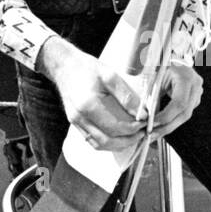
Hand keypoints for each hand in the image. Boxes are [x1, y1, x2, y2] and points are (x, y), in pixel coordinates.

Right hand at [38, 35, 144, 152]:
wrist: (64, 66)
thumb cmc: (86, 68)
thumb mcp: (110, 75)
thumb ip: (126, 96)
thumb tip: (142, 114)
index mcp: (88, 105)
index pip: (114, 127)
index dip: (133, 128)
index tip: (146, 122)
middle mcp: (79, 117)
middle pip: (107, 141)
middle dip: (129, 140)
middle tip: (144, 132)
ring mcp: (75, 122)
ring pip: (99, 145)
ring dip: (119, 145)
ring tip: (135, 136)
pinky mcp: (75, 123)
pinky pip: (92, 141)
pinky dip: (108, 143)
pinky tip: (120, 137)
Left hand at [148, 62, 202, 137]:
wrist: (171, 58)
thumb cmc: (160, 66)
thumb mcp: (152, 79)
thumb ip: (149, 97)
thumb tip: (143, 118)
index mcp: (186, 77)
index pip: (178, 103)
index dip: (165, 116)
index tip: (151, 124)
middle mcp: (196, 85)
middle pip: (184, 113)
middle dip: (166, 126)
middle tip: (151, 135)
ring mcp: (198, 92)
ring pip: (185, 115)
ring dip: (169, 126)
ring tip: (154, 133)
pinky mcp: (195, 97)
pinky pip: (185, 112)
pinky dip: (173, 120)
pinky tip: (161, 126)